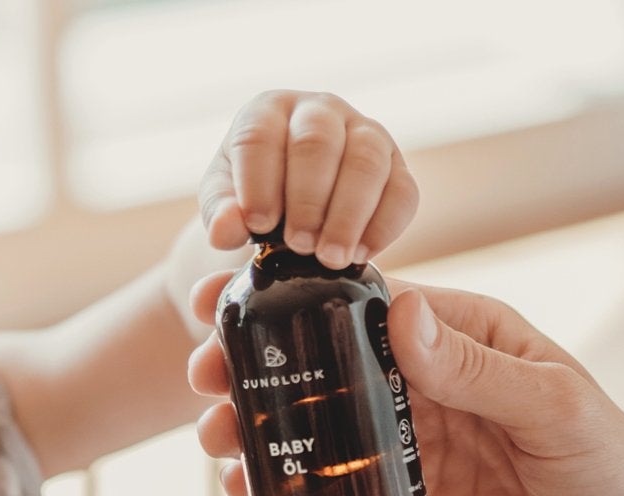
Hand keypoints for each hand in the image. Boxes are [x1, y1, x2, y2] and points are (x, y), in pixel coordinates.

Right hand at [190, 281, 623, 495]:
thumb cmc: (618, 476)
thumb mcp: (560, 412)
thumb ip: (481, 371)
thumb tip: (404, 314)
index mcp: (470, 335)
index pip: (372, 305)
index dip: (299, 306)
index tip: (233, 308)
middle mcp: (436, 383)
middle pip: (330, 366)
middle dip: (261, 372)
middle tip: (201, 385)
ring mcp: (418, 446)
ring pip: (323, 430)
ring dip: (265, 435)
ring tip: (213, 448)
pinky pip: (340, 493)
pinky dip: (293, 495)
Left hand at [196, 90, 419, 267]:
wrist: (292, 210)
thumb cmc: (254, 197)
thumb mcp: (226, 203)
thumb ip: (219, 215)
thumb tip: (225, 231)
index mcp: (268, 110)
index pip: (261, 135)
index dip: (259, 181)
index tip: (257, 225)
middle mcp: (320, 110)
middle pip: (318, 141)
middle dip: (308, 198)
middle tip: (299, 245)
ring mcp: (365, 133)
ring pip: (367, 161)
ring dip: (349, 214)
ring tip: (331, 257)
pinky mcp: (396, 167)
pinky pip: (403, 191)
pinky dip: (384, 227)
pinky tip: (361, 255)